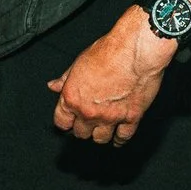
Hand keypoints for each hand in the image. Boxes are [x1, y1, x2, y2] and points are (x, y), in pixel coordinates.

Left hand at [46, 11, 176, 144]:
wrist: (136, 50)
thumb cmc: (109, 52)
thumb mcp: (80, 62)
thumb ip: (65, 78)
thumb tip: (54, 85)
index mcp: (72, 97)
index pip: (61, 122)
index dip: (66, 122)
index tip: (70, 121)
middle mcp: (89, 111)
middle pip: (80, 133)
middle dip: (83, 128)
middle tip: (88, 122)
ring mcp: (110, 117)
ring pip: (100, 139)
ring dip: (100, 134)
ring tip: (102, 128)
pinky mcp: (131, 118)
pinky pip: (123, 137)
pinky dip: (120, 139)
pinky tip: (118, 138)